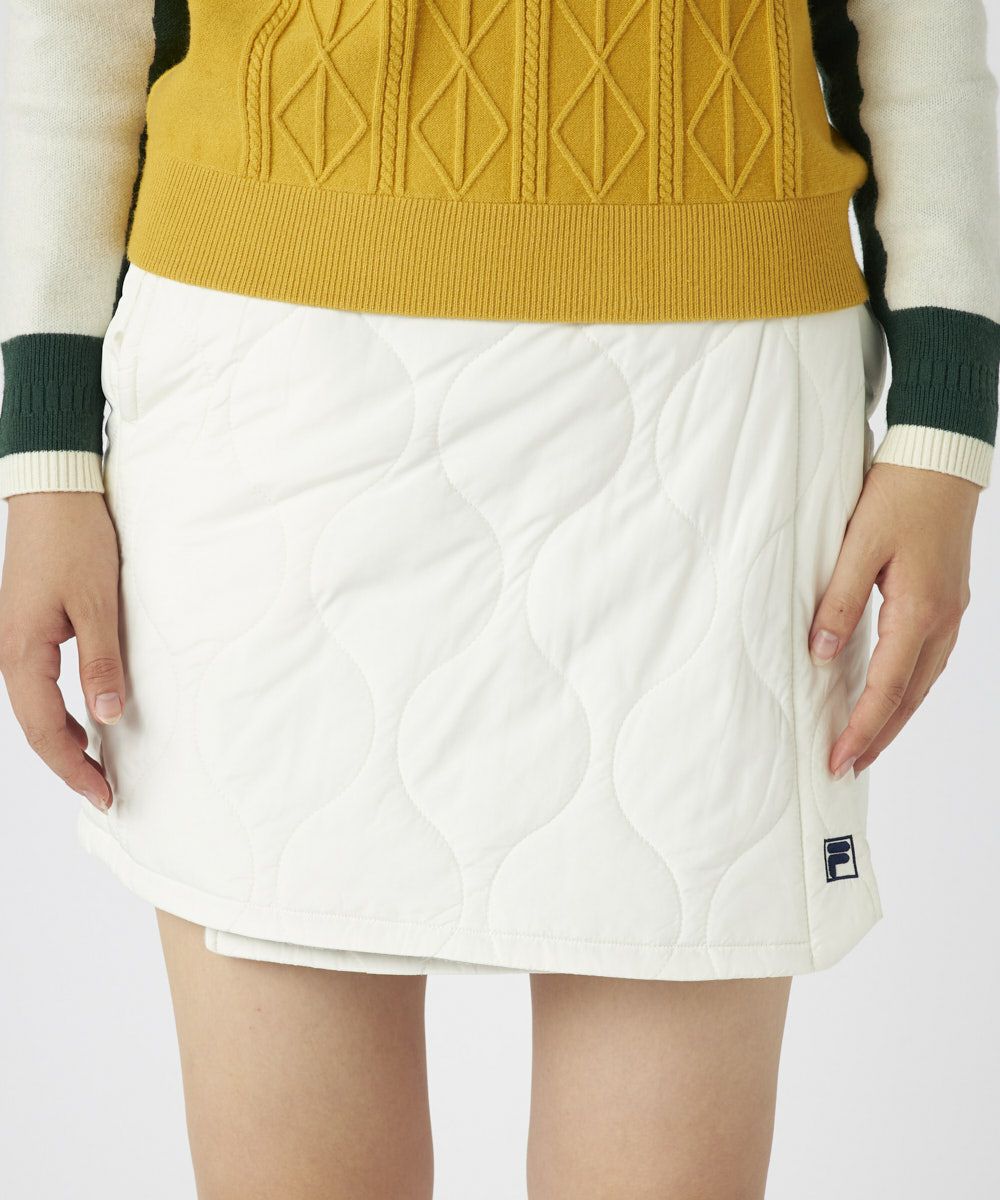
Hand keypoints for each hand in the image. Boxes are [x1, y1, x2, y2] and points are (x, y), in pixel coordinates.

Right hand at [0, 492, 124, 810]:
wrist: (53, 489)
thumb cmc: (75, 539)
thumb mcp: (98, 604)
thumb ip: (101, 662)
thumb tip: (107, 717)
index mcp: (22, 652)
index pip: (46, 730)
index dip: (74, 768)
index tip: (103, 795)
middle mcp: (8, 652)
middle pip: (35, 727)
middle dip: (68, 764)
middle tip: (103, 793)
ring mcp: (13, 640)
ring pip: (34, 708)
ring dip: (63, 740)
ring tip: (95, 767)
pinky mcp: (25, 627)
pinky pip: (37, 684)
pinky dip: (59, 712)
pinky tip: (84, 721)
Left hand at [809, 461, 980, 778]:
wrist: (941, 459)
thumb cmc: (898, 494)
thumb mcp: (858, 544)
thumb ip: (839, 600)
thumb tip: (821, 653)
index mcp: (919, 610)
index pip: (886, 689)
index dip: (861, 729)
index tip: (837, 759)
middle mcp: (942, 619)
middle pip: (910, 697)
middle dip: (878, 736)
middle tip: (846, 767)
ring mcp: (950, 612)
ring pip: (922, 682)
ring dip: (893, 716)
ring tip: (864, 743)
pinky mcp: (947, 600)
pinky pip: (927, 660)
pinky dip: (906, 687)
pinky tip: (887, 695)